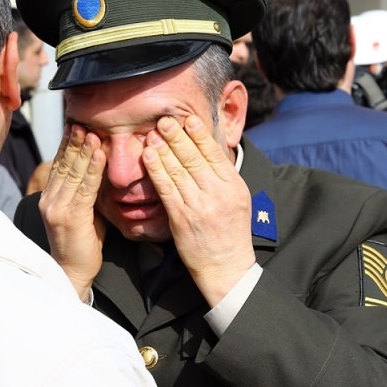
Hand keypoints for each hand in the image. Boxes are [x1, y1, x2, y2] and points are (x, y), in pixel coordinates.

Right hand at [39, 124, 106, 300]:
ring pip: (72, 173)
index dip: (67, 144)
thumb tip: (98, 168)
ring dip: (83, 151)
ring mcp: (57, 208)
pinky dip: (93, 169)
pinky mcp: (70, 217)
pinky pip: (84, 188)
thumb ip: (86, 191)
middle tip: (83, 121)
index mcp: (51, 197)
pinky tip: (99, 155)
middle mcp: (50, 200)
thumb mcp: (83, 211)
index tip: (76, 126)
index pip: (59, 165)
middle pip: (63, 164)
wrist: (72, 272)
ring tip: (92, 132)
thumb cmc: (82, 243)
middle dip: (74, 142)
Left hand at [142, 115, 255, 305]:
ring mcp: (199, 206)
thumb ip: (224, 176)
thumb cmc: (231, 233)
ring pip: (178, 170)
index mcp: (234, 186)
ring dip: (164, 149)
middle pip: (194, 158)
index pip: (214, 154)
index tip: (188, 119)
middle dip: (178, 137)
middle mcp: (218, 193)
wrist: (226, 267)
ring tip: (153, 133)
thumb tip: (209, 151)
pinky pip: (166, 189)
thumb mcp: (237, 200)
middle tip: (165, 120)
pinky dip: (157, 170)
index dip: (199, 135)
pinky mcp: (182, 218)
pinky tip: (149, 157)